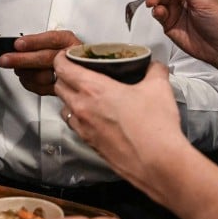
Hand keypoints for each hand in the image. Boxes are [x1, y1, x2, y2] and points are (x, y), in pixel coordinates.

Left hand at [0, 30, 81, 94]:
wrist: (84, 70)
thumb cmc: (66, 54)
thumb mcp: (56, 41)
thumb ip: (38, 43)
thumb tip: (16, 46)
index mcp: (68, 40)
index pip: (52, 39)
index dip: (34, 42)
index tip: (18, 44)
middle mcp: (70, 56)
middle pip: (46, 57)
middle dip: (22, 59)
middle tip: (6, 59)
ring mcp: (70, 74)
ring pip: (44, 76)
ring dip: (26, 73)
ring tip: (18, 69)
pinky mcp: (64, 89)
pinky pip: (44, 89)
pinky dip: (30, 84)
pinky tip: (26, 79)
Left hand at [52, 55, 183, 191]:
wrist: (158, 163)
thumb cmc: (155, 126)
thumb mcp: (158, 88)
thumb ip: (154, 71)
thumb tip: (154, 66)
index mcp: (93, 89)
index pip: (63, 68)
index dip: (61, 58)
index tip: (67, 54)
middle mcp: (82, 109)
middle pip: (59, 87)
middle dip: (64, 76)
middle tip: (78, 71)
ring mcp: (84, 129)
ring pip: (64, 108)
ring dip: (70, 99)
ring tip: (85, 95)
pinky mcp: (90, 145)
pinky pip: (76, 127)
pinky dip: (79, 118)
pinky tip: (96, 117)